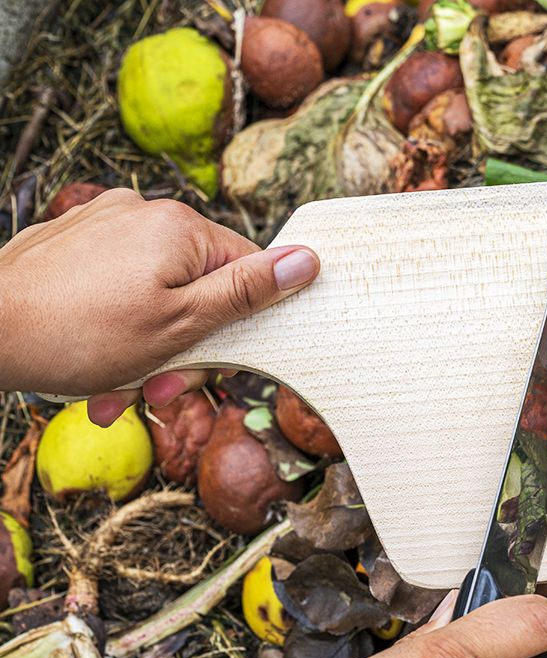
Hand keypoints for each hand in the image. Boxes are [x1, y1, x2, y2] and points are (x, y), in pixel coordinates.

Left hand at [0, 189, 318, 423]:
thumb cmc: (79, 334)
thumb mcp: (183, 324)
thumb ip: (249, 293)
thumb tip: (309, 260)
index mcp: (180, 227)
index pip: (248, 272)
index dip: (240, 327)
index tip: (212, 365)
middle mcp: (144, 213)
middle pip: (199, 289)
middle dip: (183, 349)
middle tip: (153, 390)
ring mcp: (103, 224)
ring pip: (156, 296)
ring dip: (146, 350)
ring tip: (113, 389)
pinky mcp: (72, 242)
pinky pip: (117, 289)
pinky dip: (114, 330)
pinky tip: (93, 364)